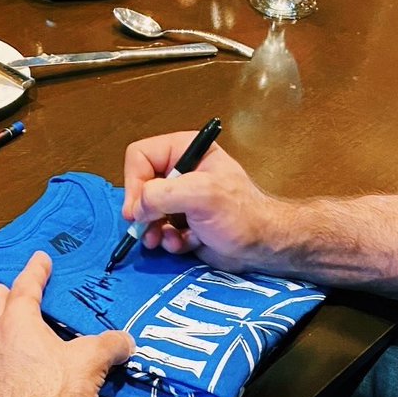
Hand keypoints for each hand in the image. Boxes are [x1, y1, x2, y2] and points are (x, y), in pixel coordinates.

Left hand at [0, 252, 132, 396]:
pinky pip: (0, 364)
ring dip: (6, 326)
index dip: (35, 271)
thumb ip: (110, 345)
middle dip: (4, 292)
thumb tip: (127, 341)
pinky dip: (12, 355)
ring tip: (25, 326)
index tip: (40, 257)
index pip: (24, 288)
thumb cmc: (57, 392)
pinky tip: (29, 366)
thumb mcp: (91, 362)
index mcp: (17, 324)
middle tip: (14, 286)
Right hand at [122, 133, 284, 271]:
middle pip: (140, 185)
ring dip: (153, 230)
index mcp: (185, 150)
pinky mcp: (182, 222)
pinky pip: (160, 229)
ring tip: (163, 241)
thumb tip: (136, 208)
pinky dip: (167, 240)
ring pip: (146, 211)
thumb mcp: (202, 195)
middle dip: (143, 211)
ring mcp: (181, 198)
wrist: (262, 246)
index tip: (138, 208)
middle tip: (145, 230)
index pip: (140, 155)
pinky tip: (183, 245)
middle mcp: (180, 171)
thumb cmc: (239, 214)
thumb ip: (163, 194)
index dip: (134, 181)